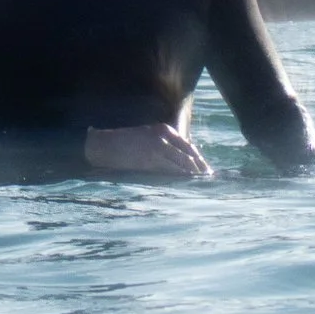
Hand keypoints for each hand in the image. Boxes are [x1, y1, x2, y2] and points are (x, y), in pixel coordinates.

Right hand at [83, 122, 212, 177]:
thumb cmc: (125, 141)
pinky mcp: (149, 161)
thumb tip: (180, 157)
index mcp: (164, 130)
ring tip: (200, 184)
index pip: (188, 146)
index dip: (198, 159)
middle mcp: (163, 138)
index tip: (206, 169)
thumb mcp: (148, 134)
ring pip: (180, 165)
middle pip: (188, 156)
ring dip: (191, 175)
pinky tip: (184, 184)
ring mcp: (156, 149)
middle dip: (199, 169)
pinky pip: (168, 171)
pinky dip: (178, 178)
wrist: (106, 145)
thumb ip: (164, 143)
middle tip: (208, 179)